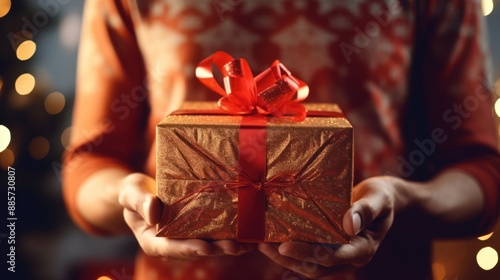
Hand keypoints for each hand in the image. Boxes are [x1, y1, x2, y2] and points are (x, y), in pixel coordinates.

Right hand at [118, 173, 253, 259]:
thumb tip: (153, 214)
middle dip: (216, 249)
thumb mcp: (130, 193)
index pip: (170, 248)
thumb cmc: (134, 192)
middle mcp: (172, 244)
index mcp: (153, 241)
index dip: (188, 248)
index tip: (205, 247)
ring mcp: (186, 239)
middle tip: (234, 247)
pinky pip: (214, 235)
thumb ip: (140, 202)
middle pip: (195, 250)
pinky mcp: (198, 230)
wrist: (142, 192)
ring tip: (247, 244)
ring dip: (228, 246)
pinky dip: (231, 236)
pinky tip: (248, 235)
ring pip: (209, 245)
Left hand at [258, 176, 406, 278]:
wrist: (381, 200)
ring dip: (284, 259)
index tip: (283, 245)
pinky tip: (272, 252)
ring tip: (262, 245)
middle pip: (315, 267)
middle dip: (288, 258)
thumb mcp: (379, 198)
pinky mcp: (328, 250)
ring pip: (308, 267)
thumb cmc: (381, 196)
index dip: (306, 253)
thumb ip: (366, 210)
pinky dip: (290, 259)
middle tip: (263, 245)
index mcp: (362, 249)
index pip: (331, 256)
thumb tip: (349, 223)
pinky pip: (308, 260)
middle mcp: (348, 258)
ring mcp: (338, 257)